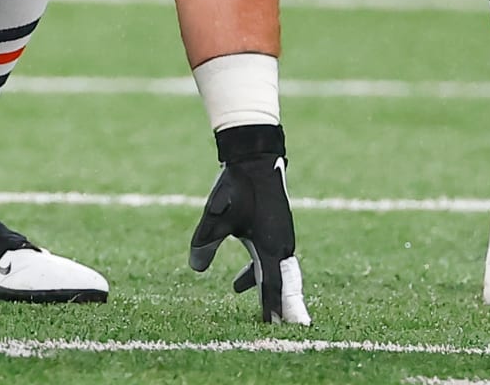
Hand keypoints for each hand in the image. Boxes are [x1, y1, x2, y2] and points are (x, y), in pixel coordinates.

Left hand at [188, 124, 309, 323]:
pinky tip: (240, 283)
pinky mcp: (275, 231)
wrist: (255, 158)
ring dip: (271, 292)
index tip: (271, 330)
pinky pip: (272, 262)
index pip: (271, 286)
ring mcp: (280, 238)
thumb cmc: (236, 187)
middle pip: (286, 285)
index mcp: (270, 247)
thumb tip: (195, 268)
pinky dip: (261, 276)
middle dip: (286, 308)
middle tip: (294, 331)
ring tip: (257, 311)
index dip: (270, 309)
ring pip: (279, 274)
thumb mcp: (215, 218)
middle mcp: (280, 246)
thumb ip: (205, 244)